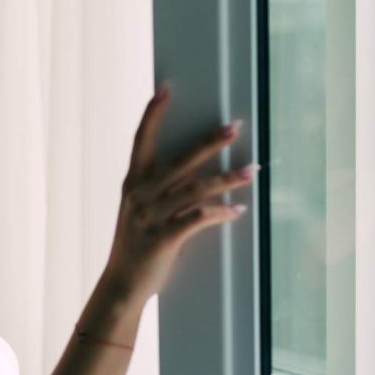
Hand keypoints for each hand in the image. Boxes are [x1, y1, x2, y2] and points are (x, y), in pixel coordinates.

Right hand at [104, 82, 258, 303]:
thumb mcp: (138, 212)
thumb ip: (159, 191)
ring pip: (196, 188)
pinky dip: (221, 213)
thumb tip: (194, 174)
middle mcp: (140, 194)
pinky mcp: (164, 237)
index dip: (152, 114)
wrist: (121, 285)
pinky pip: (198, 219)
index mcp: (133, 184)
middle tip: (235, 127)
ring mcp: (151, 216)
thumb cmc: (135, 247)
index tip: (165, 89)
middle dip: (210, 142)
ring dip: (228, 179)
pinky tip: (237, 211)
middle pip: (180, 160)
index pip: (141, 140)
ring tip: (253, 171)